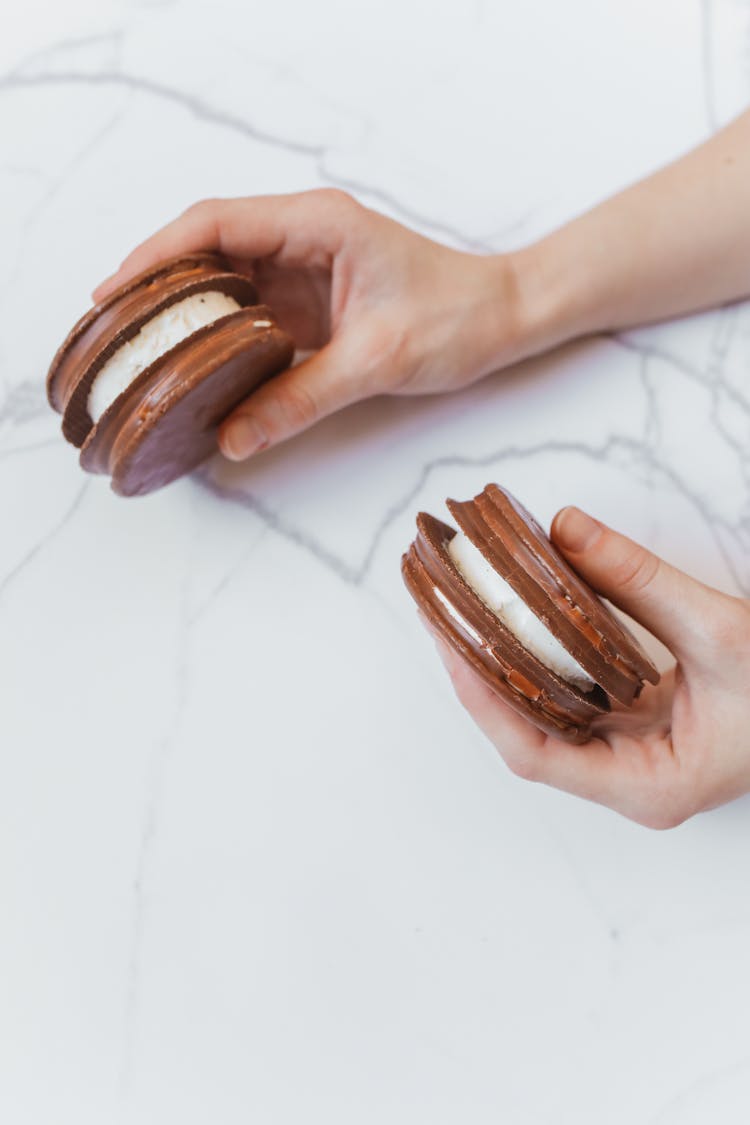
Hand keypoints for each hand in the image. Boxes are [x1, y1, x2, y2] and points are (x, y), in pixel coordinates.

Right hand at [94, 191, 526, 459]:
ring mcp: (305, 267)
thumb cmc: (458, 317)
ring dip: (185, 311)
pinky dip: (218, 336)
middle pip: (208, 248)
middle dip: (158, 284)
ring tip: (140, 350)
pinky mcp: (311, 299)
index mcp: (316, 223)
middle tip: (114, 330)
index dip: (156, 255)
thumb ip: (302, 398)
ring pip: (225, 280)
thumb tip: (234, 437)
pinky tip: (195, 365)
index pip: (214, 224)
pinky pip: (250, 311)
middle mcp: (303, 235)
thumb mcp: (377, 361)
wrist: (504, 317)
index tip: (114, 291)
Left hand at [424, 506, 749, 827]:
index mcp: (648, 786)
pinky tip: (524, 618)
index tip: (448, 643)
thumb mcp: (722, 633)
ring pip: (549, 713)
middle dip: (481, 674)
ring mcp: (637, 755)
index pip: (535, 754)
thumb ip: (642, 581)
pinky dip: (547, 657)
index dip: (482, 699)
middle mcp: (632, 779)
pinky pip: (578, 693)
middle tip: (441, 613)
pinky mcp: (644, 726)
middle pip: (530, 732)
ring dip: (508, 663)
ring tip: (467, 611)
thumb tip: (567, 530)